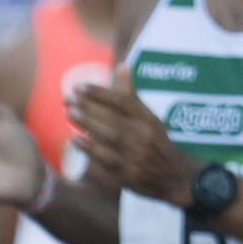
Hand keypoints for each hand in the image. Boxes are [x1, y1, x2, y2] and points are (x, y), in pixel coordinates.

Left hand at [69, 67, 195, 206]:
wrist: (173, 177)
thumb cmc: (156, 143)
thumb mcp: (149, 118)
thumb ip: (132, 94)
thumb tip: (122, 66)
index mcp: (149, 119)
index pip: (123, 101)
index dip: (100, 93)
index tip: (79, 87)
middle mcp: (144, 135)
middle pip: (114, 117)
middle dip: (89, 107)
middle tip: (69, 98)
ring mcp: (136, 155)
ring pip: (109, 136)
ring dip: (87, 124)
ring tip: (69, 113)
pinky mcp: (128, 174)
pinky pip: (106, 159)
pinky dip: (90, 149)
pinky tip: (75, 140)